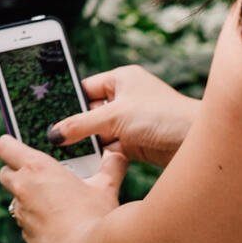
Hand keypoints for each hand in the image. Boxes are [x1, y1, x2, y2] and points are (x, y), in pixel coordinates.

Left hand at [0, 133, 127, 242]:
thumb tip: (118, 154)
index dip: (9, 143)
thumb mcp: (105, 186)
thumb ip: (111, 166)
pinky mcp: (27, 237)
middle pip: (5, 173)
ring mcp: (22, 216)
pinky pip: (28, 224)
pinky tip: (60, 225)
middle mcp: (23, 190)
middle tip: (42, 174)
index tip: (18, 145)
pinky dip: (38, 221)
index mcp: (37, 168)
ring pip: (17, 201)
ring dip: (30, 199)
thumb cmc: (94, 216)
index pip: (4, 146)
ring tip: (56, 201)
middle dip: (17, 171)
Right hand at [51, 64, 196, 164]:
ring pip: (99, 133)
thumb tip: (55, 133)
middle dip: (76, 126)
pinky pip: (110, 148)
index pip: (85, 88)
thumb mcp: (114, 116)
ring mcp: (130, 122)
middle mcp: (125, 98)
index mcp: (121, 79)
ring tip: (65, 153)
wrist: (194, 142)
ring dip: (88, 143)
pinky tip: (86, 163)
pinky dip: (101, 155)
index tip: (46, 113)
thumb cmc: (162, 116)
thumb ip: (81, 125)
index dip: (68, 101)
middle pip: (90, 113)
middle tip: (52, 138)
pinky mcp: (135, 143)